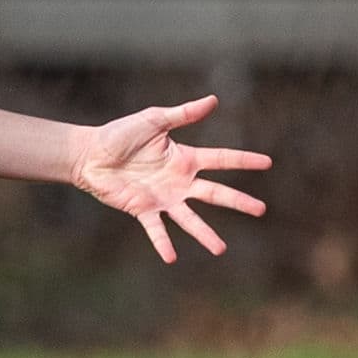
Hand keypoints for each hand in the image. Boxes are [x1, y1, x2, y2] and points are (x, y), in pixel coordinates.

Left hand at [72, 94, 269, 263]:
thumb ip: (183, 114)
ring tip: (220, 249)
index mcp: (185, 159)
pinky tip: (171, 257)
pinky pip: (156, 229)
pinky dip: (163, 243)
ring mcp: (162, 198)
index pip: (221, 160)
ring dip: (204, 234)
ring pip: (190, 219)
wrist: (89, 153)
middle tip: (261, 210)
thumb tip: (214, 100)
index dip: (244, 160)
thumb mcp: (154, 120)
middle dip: (238, 201)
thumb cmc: (120, 135)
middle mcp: (179, 181)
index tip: (268, 163)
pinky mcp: (142, 209)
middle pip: (215, 193)